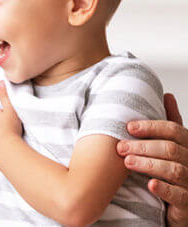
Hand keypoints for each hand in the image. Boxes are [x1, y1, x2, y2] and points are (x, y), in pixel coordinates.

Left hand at [117, 93, 187, 225]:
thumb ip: (171, 124)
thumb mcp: (174, 145)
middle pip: (171, 149)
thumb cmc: (174, 173)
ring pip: (174, 170)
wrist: (181, 205)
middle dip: (143, 146)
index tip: (129, 127)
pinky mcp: (187, 204)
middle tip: (120, 147)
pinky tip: (150, 184)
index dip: (151, 127)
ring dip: (148, 164)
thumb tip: (167, 95)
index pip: (174, 130)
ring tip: (127, 162)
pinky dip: (164, 188)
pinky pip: (179, 195)